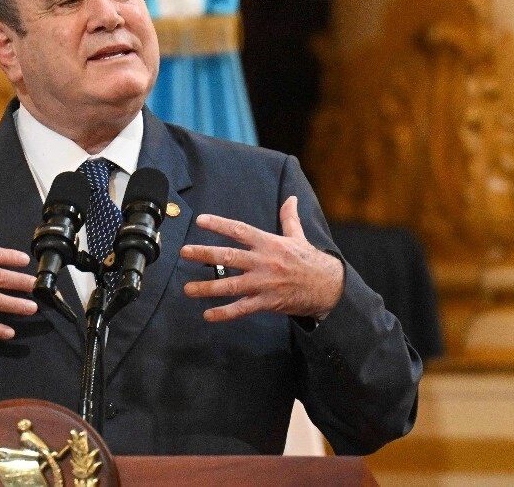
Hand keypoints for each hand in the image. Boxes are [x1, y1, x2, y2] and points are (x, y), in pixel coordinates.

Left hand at [180, 196, 343, 320]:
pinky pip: (243, 308)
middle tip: (184, 252)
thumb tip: (291, 198)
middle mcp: (264, 262)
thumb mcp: (299, 237)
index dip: (219, 224)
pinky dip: (225, 313)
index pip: (239, 230)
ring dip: (207, 288)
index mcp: (269, 243)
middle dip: (204, 254)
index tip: (200, 221)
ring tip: (188, 289)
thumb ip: (289, 218)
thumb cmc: (310, 260)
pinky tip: (208, 315)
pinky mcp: (268, 302)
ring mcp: (264, 283)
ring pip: (231, 285)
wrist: (330, 286)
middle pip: (229, 256)